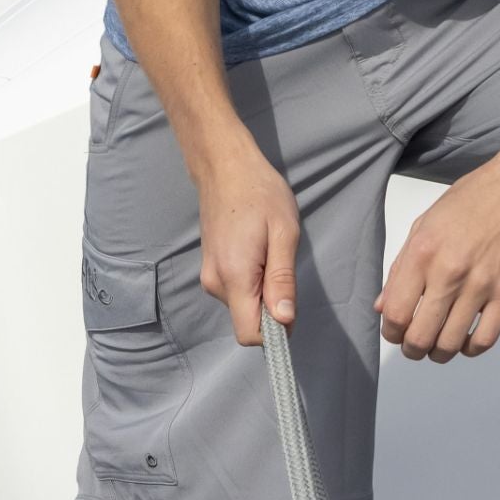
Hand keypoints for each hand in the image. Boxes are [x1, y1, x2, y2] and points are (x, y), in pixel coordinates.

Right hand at [192, 149, 301, 346]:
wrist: (225, 166)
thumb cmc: (259, 193)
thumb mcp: (284, 233)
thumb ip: (282, 280)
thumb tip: (284, 321)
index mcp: (233, 276)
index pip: (249, 334)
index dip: (275, 331)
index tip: (289, 305)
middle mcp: (215, 282)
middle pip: (247, 320)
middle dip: (271, 306)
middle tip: (281, 263)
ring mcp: (209, 275)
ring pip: (243, 304)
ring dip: (262, 290)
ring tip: (268, 250)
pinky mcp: (211, 267)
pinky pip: (235, 290)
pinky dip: (252, 280)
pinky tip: (257, 249)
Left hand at [378, 147, 499, 359]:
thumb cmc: (476, 197)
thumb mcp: (426, 222)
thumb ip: (402, 266)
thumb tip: (382, 304)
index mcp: (423, 252)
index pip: (394, 312)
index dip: (390, 331)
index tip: (395, 332)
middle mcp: (449, 272)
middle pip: (419, 336)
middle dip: (412, 349)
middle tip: (415, 344)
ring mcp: (481, 285)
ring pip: (450, 344)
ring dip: (439, 352)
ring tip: (439, 344)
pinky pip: (485, 339)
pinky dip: (471, 348)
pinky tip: (467, 339)